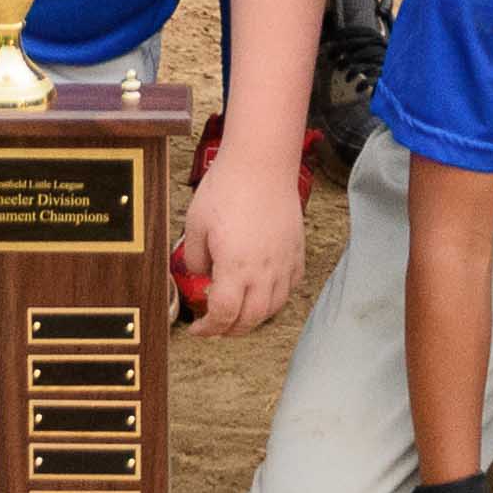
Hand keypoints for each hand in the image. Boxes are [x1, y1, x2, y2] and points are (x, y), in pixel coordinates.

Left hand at [177, 137, 305, 336]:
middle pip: (251, 319)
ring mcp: (284, 263)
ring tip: (239, 312)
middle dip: (230, 329)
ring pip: (273, 307)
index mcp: (235, 269)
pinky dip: (276, 297)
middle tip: (215, 325)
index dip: (209, 328)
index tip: (197, 328)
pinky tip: (264, 290)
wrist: (261, 163)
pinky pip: (290, 286)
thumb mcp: (195, 223)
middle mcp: (264, 273)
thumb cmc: (227, 188)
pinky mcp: (296, 251)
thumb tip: (203, 274)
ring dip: (254, 317)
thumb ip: (195, 257)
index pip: (224, 315)